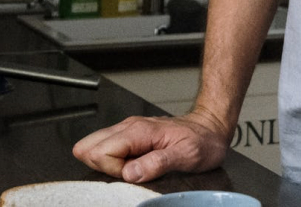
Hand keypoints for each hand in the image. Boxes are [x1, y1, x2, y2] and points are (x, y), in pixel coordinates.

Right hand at [72, 109, 229, 182]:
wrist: (211, 128)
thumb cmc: (202, 141)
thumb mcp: (186, 155)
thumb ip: (157, 163)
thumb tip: (129, 173)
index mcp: (138, 131)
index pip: (100, 152)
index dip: (113, 170)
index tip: (133, 173)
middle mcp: (128, 127)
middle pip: (89, 148)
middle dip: (104, 168)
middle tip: (132, 171)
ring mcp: (128, 131)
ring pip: (95, 148)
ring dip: (110, 166)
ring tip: (137, 167)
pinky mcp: (130, 138)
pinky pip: (108, 150)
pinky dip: (115, 163)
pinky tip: (135, 165)